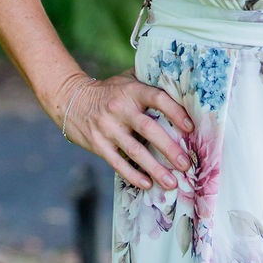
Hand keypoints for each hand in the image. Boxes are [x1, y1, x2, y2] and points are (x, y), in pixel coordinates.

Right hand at [58, 72, 193, 190]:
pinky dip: (133, 175)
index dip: (175, 112)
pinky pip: (118, 163)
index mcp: (132, 90)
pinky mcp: (98, 145)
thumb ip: (149, 80)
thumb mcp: (127, 79)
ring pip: (135, 151)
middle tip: (186, 164)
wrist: (71, 99)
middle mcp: (120, 109)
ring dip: (155, 169)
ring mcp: (108, 128)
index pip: (157, 98)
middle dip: (169, 148)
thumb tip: (180, 82)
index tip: (190, 127)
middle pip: (148, 129)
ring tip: (172, 182)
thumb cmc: (109, 90)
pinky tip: (147, 184)